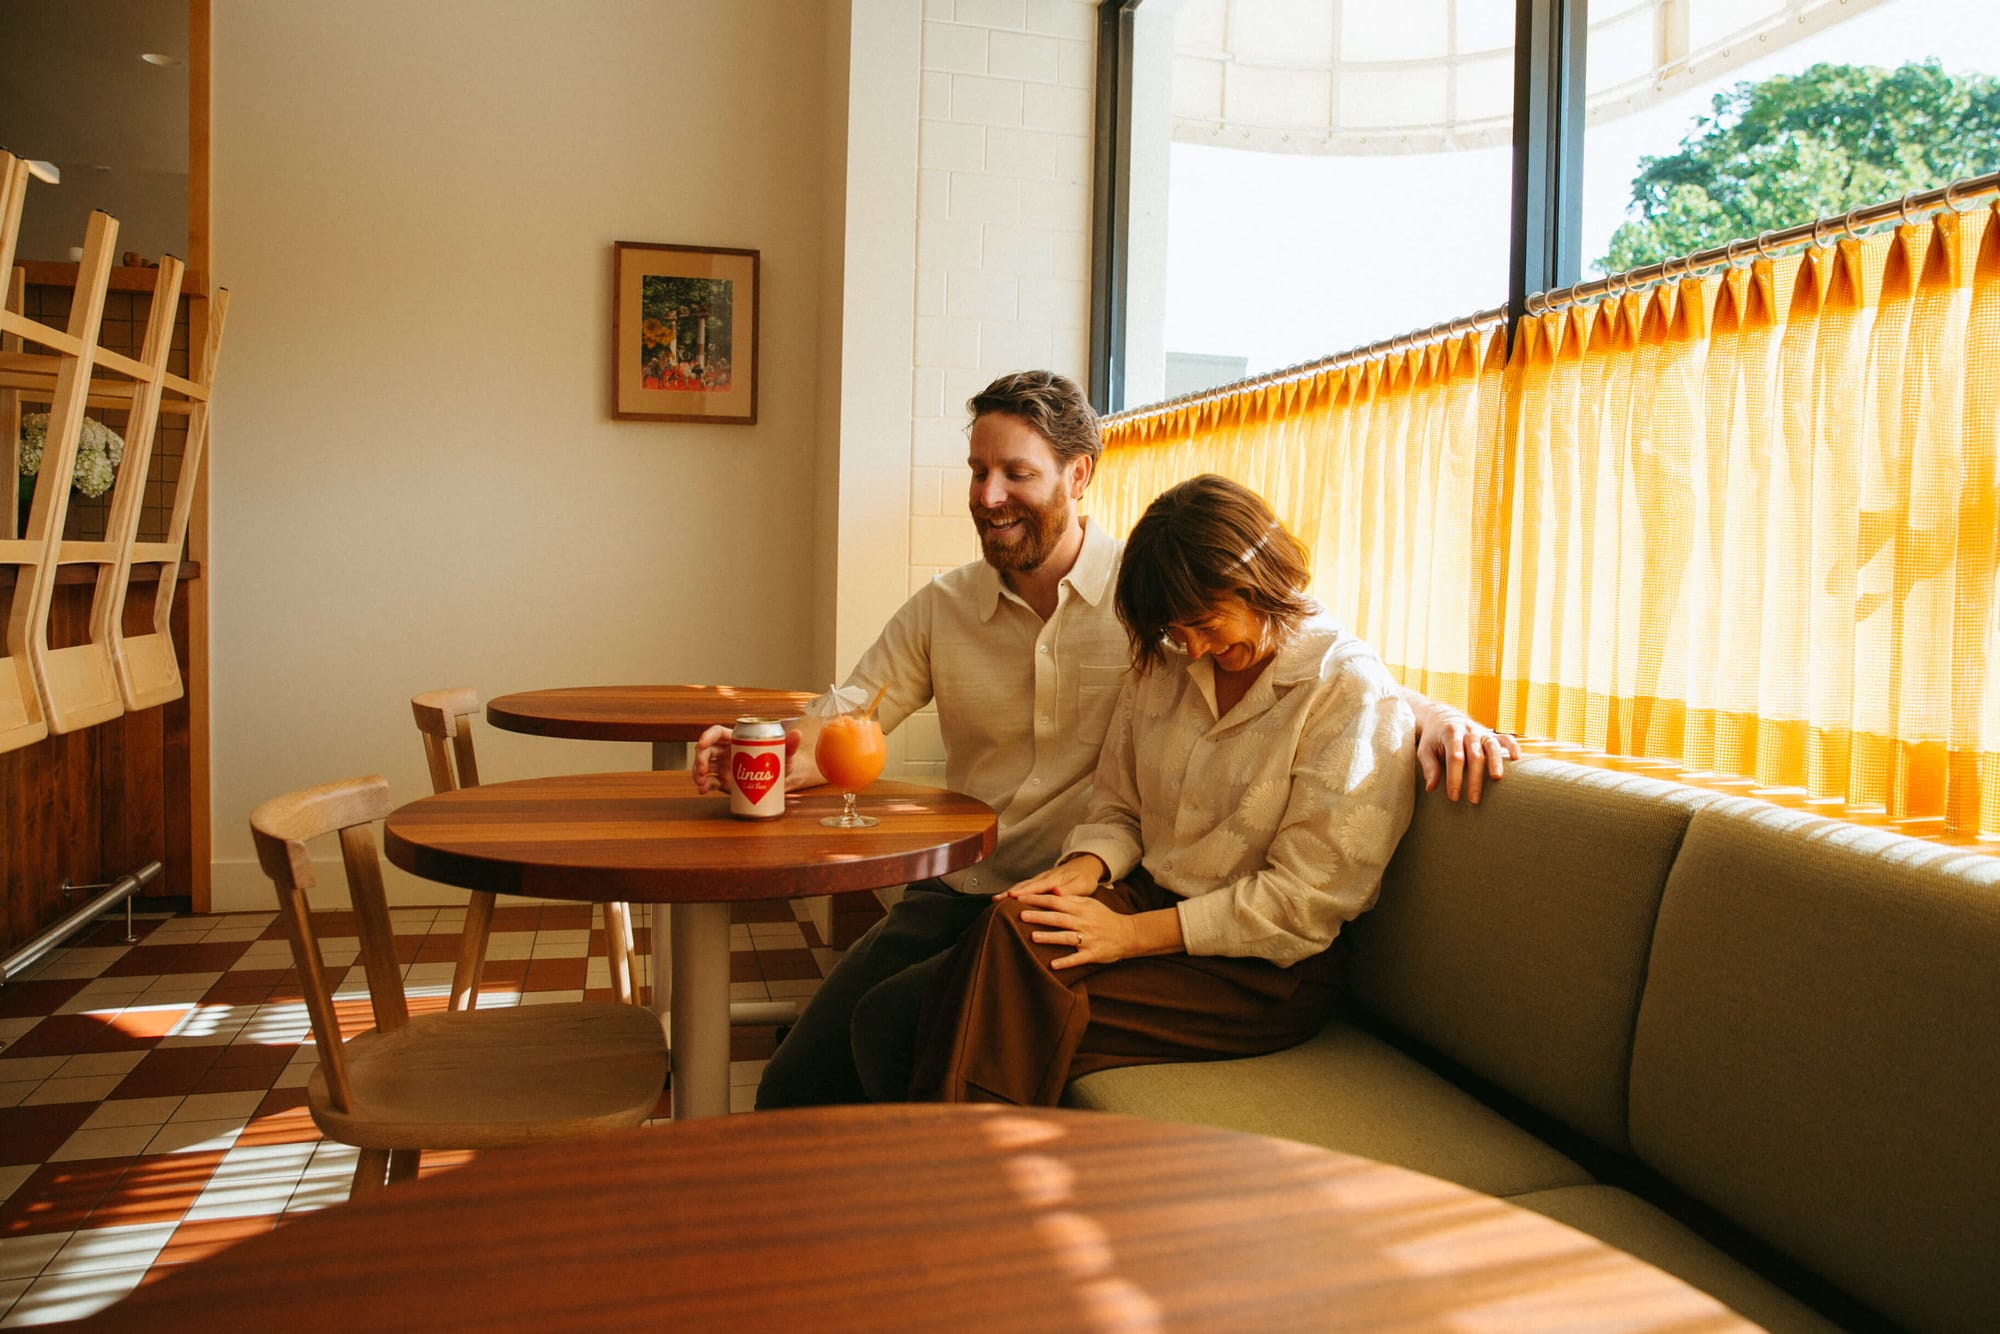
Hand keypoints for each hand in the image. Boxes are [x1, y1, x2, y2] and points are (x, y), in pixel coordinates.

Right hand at [692, 724, 810, 793]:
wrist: (779, 782)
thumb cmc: (781, 761)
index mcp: (736, 739)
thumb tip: (798, 734)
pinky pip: (709, 781)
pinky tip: (703, 790)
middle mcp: (726, 751)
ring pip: (704, 766)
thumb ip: (790, 744)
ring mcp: (723, 767)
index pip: (716, 733)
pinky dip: (704, 786)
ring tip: (701, 783)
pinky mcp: (723, 781)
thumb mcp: (785, 754)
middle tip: (703, 770)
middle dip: (700, 759)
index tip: (702, 745)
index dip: (706, 737)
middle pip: (706, 750)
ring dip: (698, 773)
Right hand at [1003, 855, 1105, 899]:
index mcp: (1053, 880)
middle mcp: (1044, 878)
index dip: (1023, 892)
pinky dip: (1014, 891)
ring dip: (1008, 891)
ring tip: (995, 900)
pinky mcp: (1040, 882)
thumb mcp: (1082, 885)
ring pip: (1022, 885)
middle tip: (995, 900)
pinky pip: (1024, 886)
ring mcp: (1040, 879)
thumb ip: (1069, 889)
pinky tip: (1006, 898)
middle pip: (1023, 885)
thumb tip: (1056, 892)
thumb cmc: (1084, 878)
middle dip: (1008, 892)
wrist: (1086, 866)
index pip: (1035, 887)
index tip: (1010, 897)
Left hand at [1015, 891, 1140, 968]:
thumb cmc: (1104, 917)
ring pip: (1066, 937)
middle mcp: (1084, 922)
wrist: (1128, 934)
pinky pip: (1078, 958)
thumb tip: (1051, 892)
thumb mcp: (1090, 903)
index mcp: (1081, 908)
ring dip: (1050, 937)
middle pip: (1059, 918)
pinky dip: (1066, 962)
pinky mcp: (1093, 954)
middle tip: (1021, 915)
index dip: (1038, 900)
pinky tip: (1052, 965)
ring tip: (1033, 937)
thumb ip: (1071, 899)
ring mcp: (1088, 939)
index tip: (1021, 898)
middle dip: (1040, 916)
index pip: (1056, 901)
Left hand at [1416, 710, 1520, 803]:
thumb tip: (1431, 788)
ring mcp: (1482, 732)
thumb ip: (1429, 767)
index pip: (1454, 758)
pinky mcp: (1492, 734)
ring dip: (1495, 762)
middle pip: (1474, 755)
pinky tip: (1516, 758)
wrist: (1443, 717)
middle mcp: (1468, 732)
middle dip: (1474, 779)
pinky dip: (1513, 746)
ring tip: (1496, 779)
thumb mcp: (1425, 750)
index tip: (1454, 796)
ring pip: (1491, 746)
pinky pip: (1505, 738)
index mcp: (1451, 734)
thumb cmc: (1434, 738)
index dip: (1455, 778)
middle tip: (1474, 799)